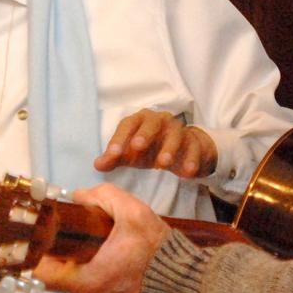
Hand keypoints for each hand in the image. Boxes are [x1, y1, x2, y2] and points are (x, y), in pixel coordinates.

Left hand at [33, 183, 169, 292]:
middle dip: (56, 250)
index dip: (32, 253)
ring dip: (72, 260)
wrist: (184, 281)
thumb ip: (104, 196)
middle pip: (54, 274)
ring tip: (85, 239)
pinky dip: (87, 269)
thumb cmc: (158, 252)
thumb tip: (79, 195)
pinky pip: (85, 285)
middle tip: (63, 228)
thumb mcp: (134, 213)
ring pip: (70, 280)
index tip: (36, 234)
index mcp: (87, 281)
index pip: (40, 274)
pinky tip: (99, 252)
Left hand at [94, 109, 217, 178]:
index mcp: (140, 120)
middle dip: (144, 134)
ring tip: (163, 165)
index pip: (128, 125)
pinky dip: (191, 160)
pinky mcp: (194, 142)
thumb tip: (98, 165)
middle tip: (137, 147)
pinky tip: (187, 173)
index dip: (119, 139)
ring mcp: (179, 130)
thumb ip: (115, 158)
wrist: (183, 149)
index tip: (112, 155)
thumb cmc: (151, 149)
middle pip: (153, 123)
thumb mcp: (132, 154)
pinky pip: (194, 149)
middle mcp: (160, 120)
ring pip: (176, 135)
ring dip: (169, 149)